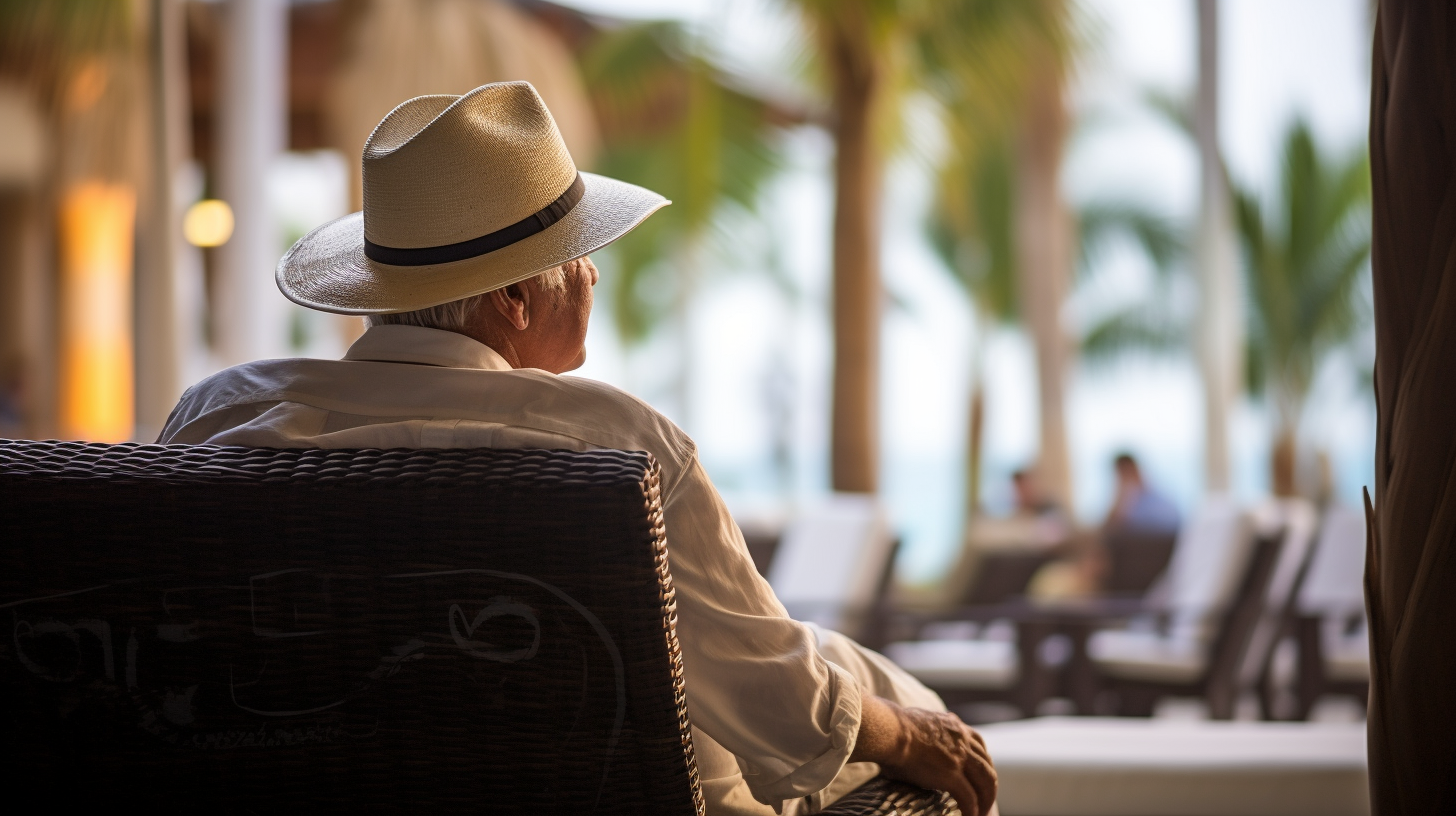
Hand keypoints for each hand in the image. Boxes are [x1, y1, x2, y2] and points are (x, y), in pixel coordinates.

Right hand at [851, 696, 996, 815]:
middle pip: (987, 763)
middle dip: (989, 782)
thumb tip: (906, 740)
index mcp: (953, 726)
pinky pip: (969, 798)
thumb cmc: (892, 727)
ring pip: (986, 781)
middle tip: (985, 796)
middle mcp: (962, 740)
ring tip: (982, 812)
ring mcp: (960, 758)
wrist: (891, 731)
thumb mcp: (915, 721)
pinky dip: (972, 810)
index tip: (979, 770)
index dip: (981, 758)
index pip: (977, 742)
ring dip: (987, 799)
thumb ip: (921, 730)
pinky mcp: (952, 776)